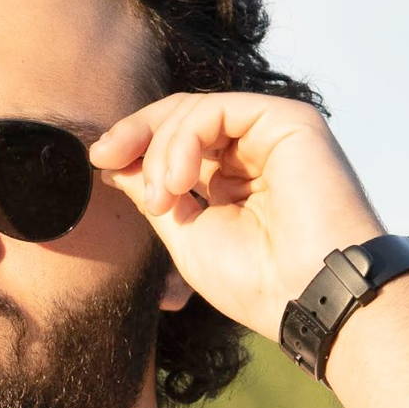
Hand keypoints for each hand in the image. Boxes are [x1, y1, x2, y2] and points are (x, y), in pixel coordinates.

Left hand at [89, 92, 387, 340]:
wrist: (309, 297)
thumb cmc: (255, 281)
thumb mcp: (184, 234)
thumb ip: (154, 193)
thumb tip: (115, 162)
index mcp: (235, 178)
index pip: (178, 142)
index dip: (135, 146)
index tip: (99, 162)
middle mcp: (256, 151)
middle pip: (182, 116)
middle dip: (136, 134)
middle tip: (103, 158)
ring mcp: (274, 133)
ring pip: (194, 111)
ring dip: (160, 151)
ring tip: (162, 198)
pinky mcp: (290, 120)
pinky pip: (217, 110)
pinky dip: (184, 140)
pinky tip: (178, 181)